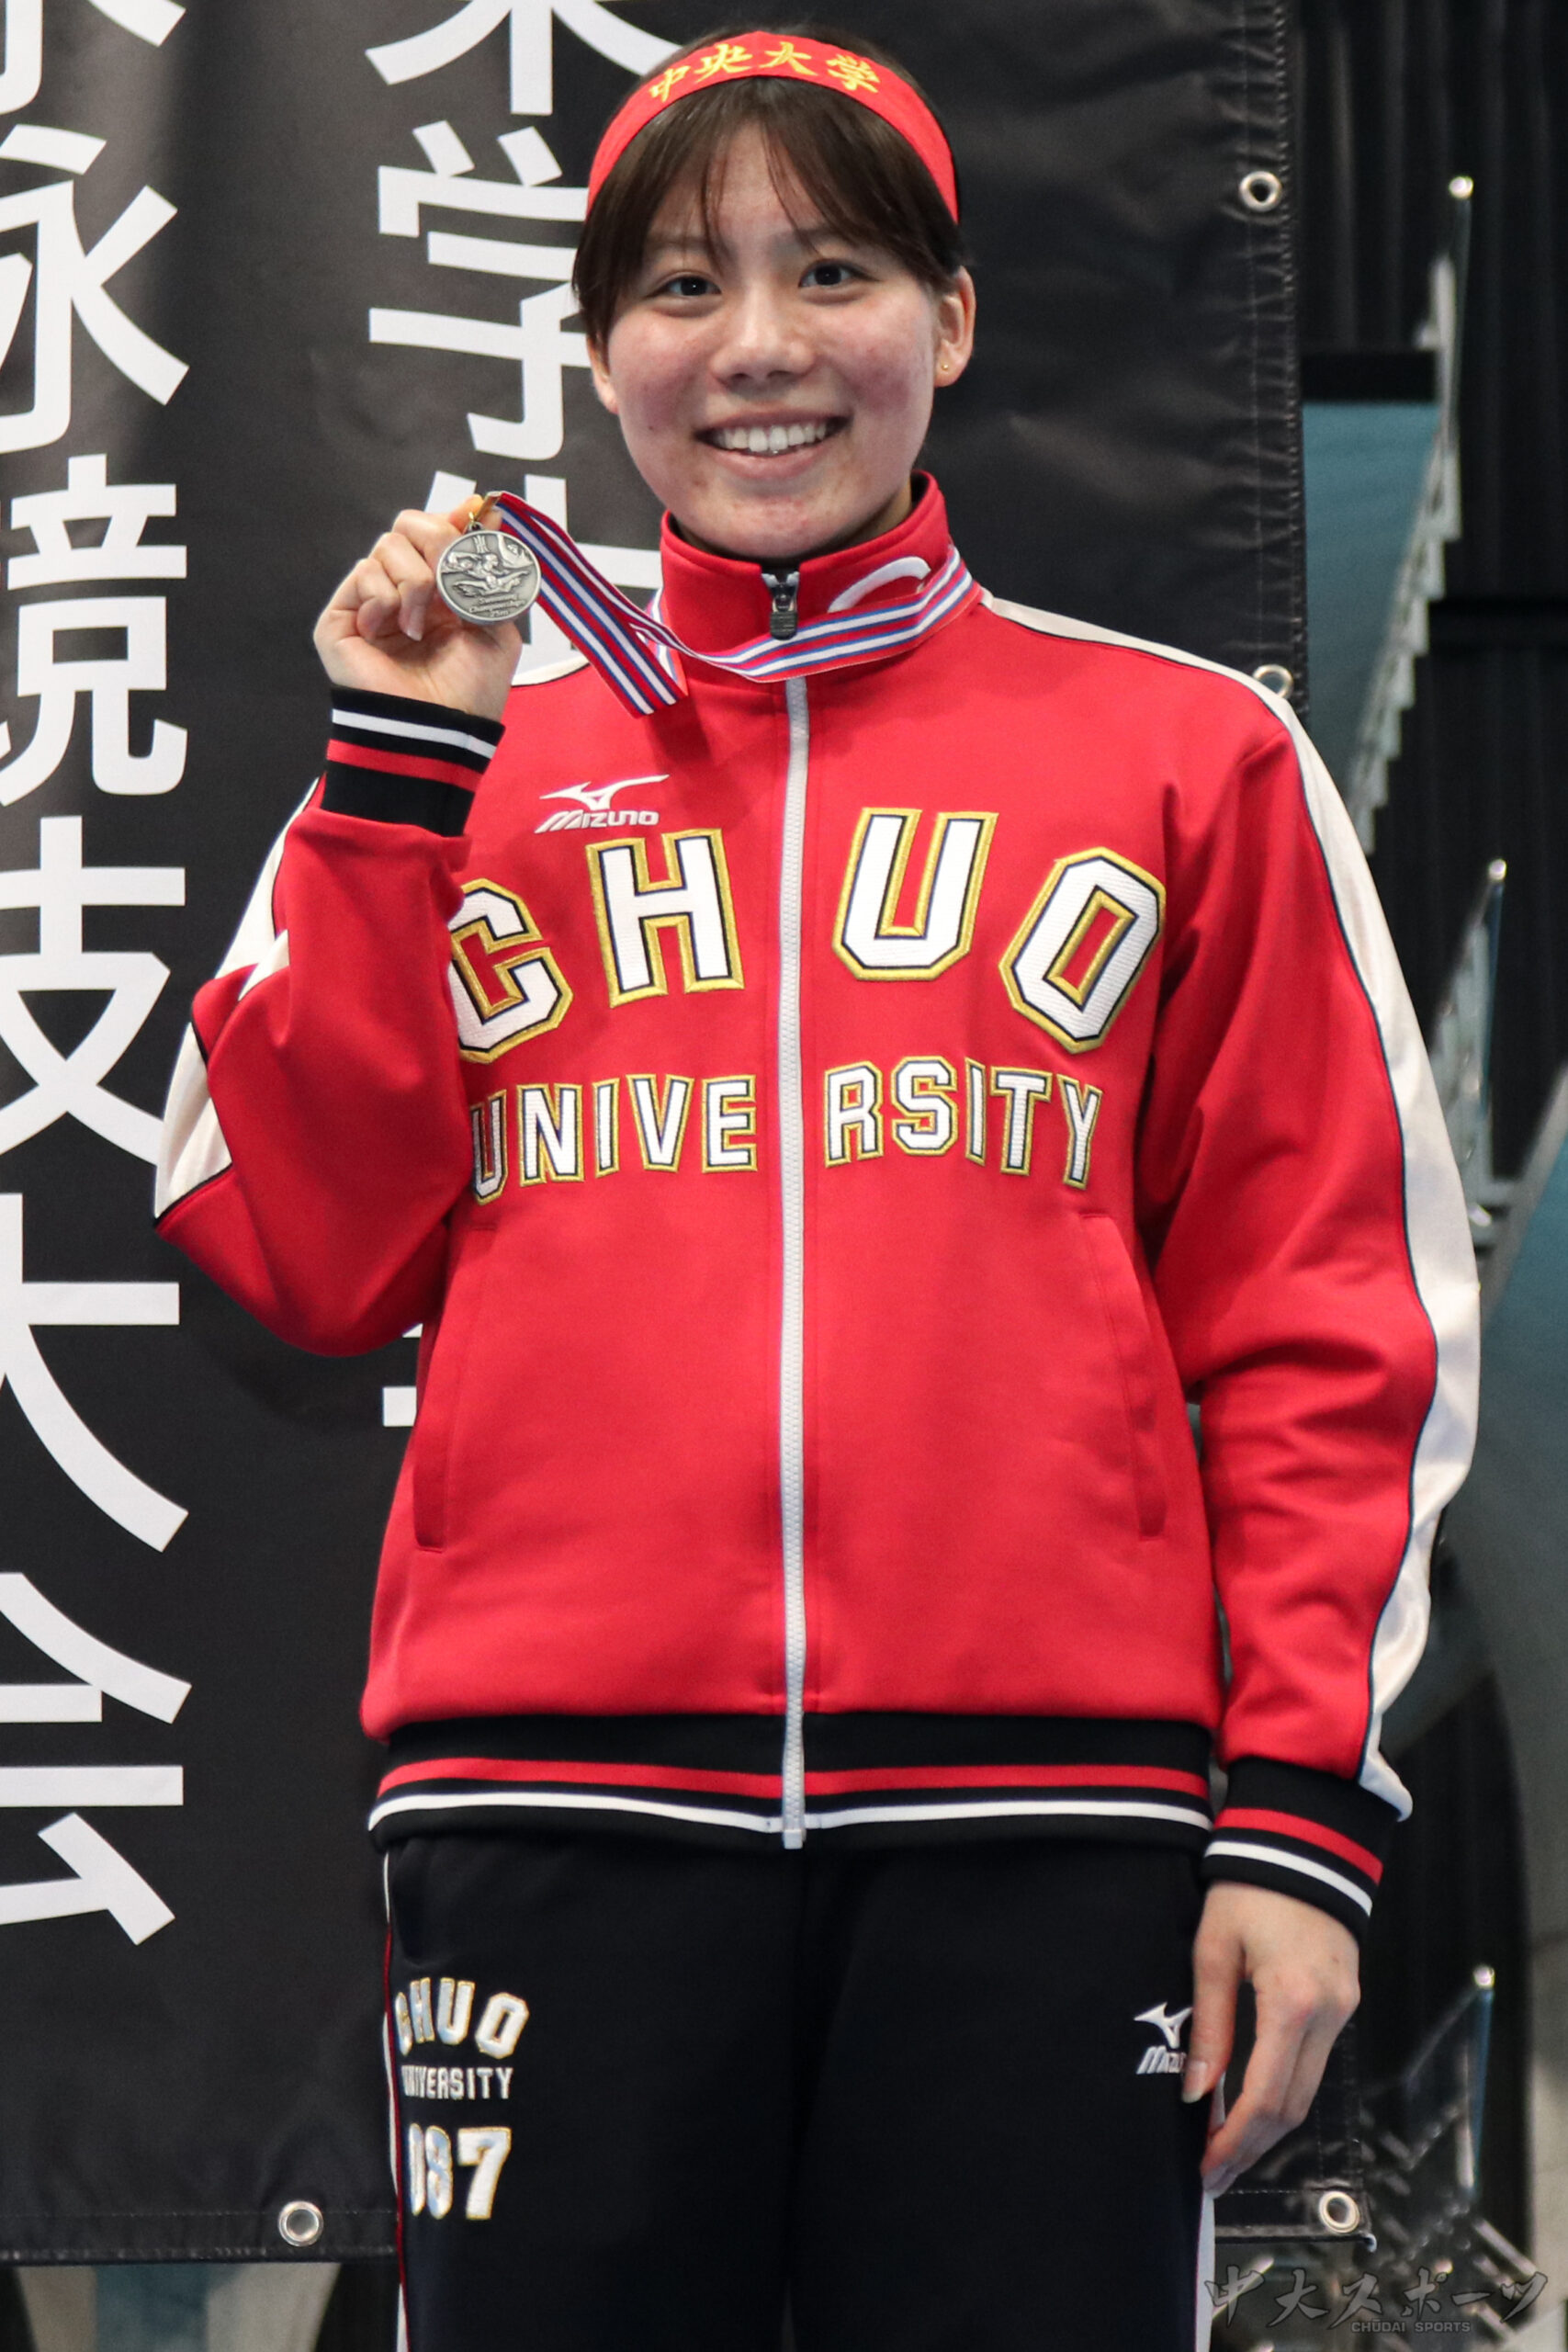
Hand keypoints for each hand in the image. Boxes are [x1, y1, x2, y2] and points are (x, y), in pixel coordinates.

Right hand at [313, 504, 521, 720]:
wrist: (438, 727)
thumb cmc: (470, 689)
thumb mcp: (497, 627)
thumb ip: (491, 575)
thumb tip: (490, 514)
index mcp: (441, 591)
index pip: (438, 531)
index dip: (455, 518)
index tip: (474, 511)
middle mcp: (405, 591)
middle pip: (410, 524)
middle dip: (436, 543)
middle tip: (447, 582)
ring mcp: (372, 602)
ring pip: (388, 546)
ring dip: (415, 581)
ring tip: (420, 627)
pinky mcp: (342, 616)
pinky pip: (364, 573)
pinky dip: (385, 599)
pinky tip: (392, 631)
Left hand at [1183, 1881, 1358, 2198]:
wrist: (1301, 1844)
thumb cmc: (1247, 1888)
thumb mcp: (1213, 1950)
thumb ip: (1208, 2026)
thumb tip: (1194, 2094)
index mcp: (1293, 2001)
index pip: (1265, 2096)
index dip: (1234, 2141)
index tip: (1205, 2169)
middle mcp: (1329, 2015)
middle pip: (1292, 2107)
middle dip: (1250, 2148)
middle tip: (1211, 2176)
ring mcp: (1344, 2010)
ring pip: (1307, 2092)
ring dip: (1267, 2128)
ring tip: (1224, 2151)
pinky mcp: (1345, 2003)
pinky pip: (1315, 2064)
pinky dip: (1283, 2093)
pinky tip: (1250, 2106)